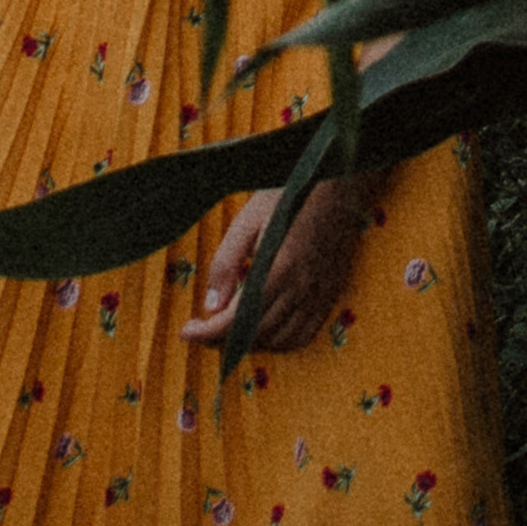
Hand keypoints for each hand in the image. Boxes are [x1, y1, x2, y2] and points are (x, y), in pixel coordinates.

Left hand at [180, 178, 373, 353]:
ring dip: (253, 344)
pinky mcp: (332, 293)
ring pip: (282, 341)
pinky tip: (267, 330)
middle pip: (257, 336)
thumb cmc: (289, 194)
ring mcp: (320, 294)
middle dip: (224, 340)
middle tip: (203, 331)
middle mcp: (302, 290)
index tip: (187, 333)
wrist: (338, 181)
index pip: (237, 321)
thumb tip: (211, 306)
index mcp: (279, 271)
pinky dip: (282, 342)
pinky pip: (306, 334)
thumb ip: (227, 264)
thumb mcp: (248, 221)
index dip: (208, 333)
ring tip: (231, 332)